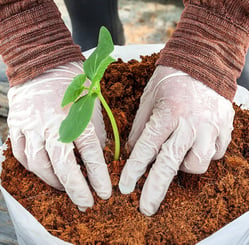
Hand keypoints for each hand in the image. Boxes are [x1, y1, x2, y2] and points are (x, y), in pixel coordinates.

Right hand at [7, 61, 110, 210]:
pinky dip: (34, 168)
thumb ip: (94, 134)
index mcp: (76, 117)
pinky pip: (21, 155)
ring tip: (66, 188)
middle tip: (86, 203)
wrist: (44, 64)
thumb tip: (96, 158)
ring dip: (54, 181)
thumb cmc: (73, 85)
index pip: (91, 155)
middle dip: (76, 189)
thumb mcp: (91, 106)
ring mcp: (31, 126)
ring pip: (39, 165)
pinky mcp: (16, 126)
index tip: (104, 193)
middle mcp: (52, 125)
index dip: (98, 177)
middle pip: (63, 166)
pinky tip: (45, 172)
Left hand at [119, 65, 234, 215]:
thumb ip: (141, 127)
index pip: (147, 147)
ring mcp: (211, 126)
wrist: (203, 62)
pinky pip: (214, 154)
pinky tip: (195, 144)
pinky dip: (202, 155)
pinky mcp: (225, 128)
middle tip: (145, 207)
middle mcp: (190, 122)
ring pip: (197, 164)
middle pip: (171, 164)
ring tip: (176, 156)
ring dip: (183, 166)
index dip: (135, 170)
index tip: (126, 187)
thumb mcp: (149, 99)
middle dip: (155, 189)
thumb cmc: (171, 79)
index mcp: (168, 112)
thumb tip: (132, 151)